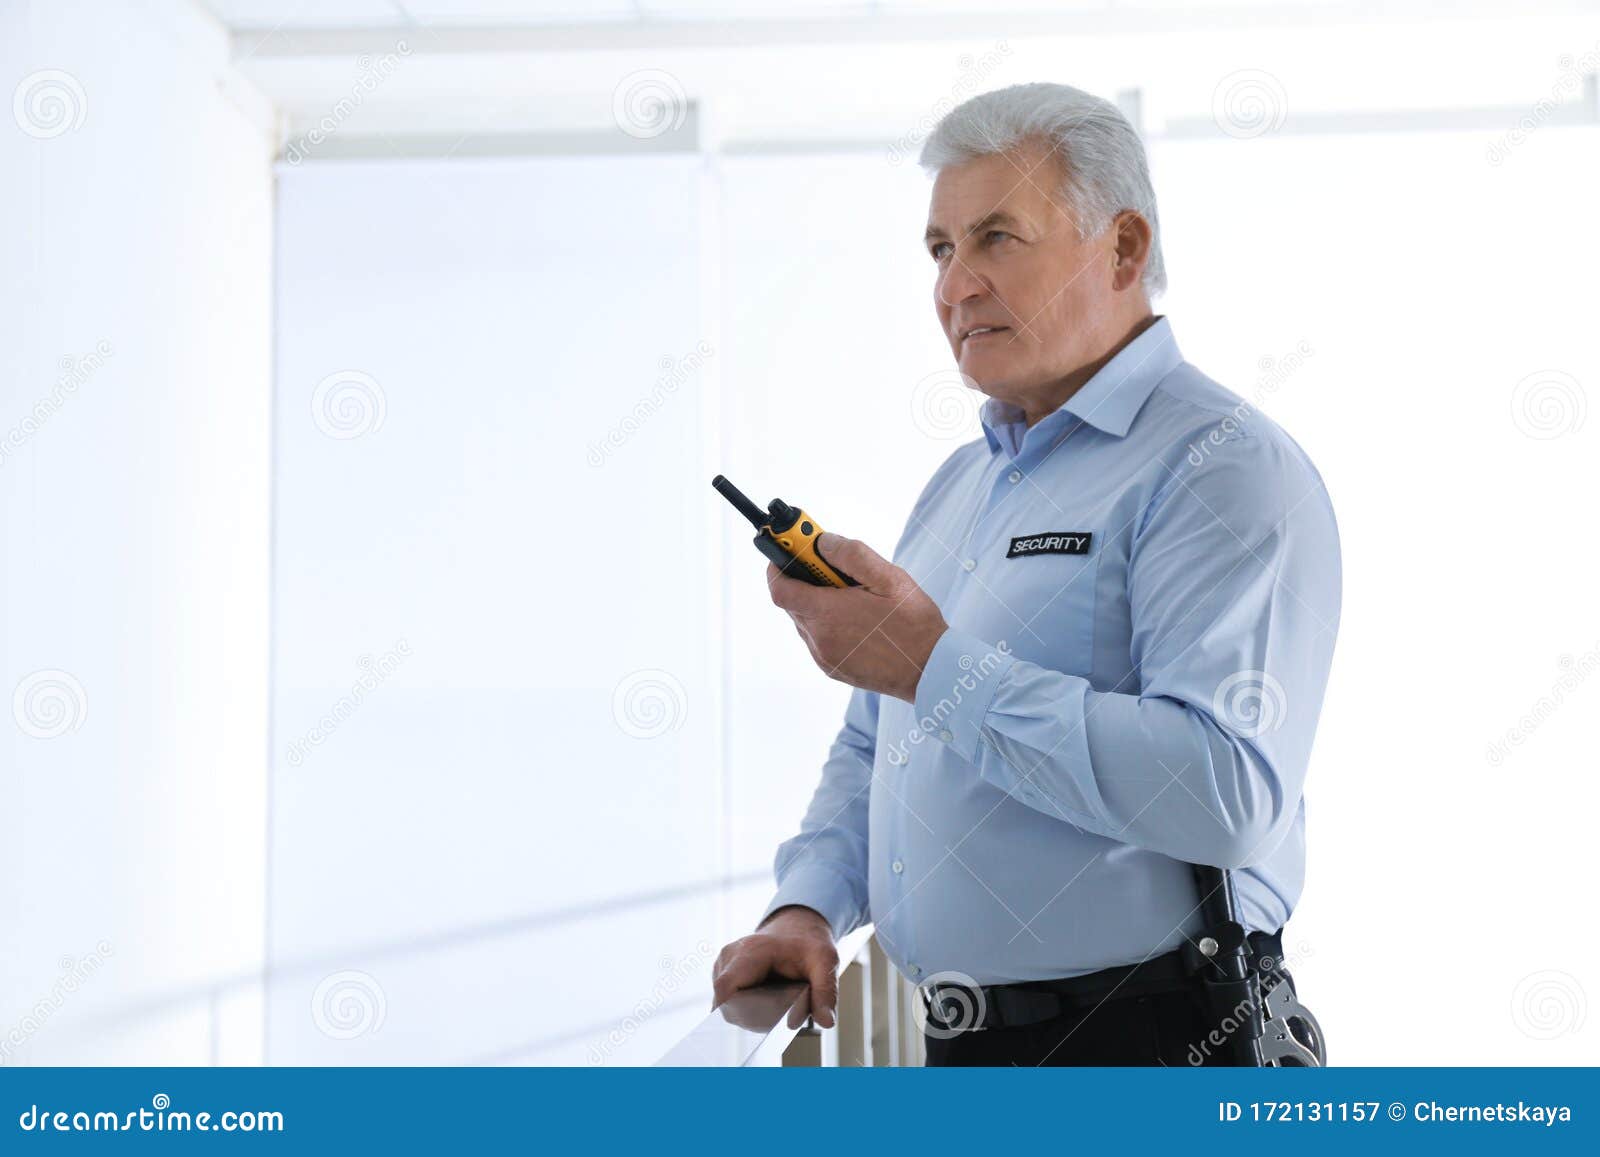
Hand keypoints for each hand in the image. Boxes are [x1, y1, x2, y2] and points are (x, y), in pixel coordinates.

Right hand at [711, 906, 839, 1028]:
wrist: (798, 927)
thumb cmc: (808, 941)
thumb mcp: (825, 962)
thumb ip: (826, 992)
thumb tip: (827, 1021)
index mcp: (751, 951)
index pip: (725, 987)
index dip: (735, 1010)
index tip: (757, 1023)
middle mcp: (730, 956)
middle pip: (727, 1003)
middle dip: (752, 1014)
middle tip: (780, 1010)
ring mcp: (724, 964)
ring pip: (727, 1004)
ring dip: (749, 1011)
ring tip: (775, 1000)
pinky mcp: (724, 973)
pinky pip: (728, 1000)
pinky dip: (746, 1005)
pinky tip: (765, 998)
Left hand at [767, 532, 947, 702]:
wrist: (930, 670)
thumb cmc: (914, 624)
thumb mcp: (889, 578)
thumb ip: (851, 555)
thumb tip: (823, 543)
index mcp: (829, 614)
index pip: (780, 589)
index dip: (777, 567)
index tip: (786, 551)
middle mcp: (819, 638)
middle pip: (793, 602)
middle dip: (804, 580)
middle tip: (828, 566)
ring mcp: (824, 656)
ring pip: (805, 621)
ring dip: (816, 603)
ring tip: (850, 596)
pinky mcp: (832, 668)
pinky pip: (817, 638)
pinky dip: (826, 623)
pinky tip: (855, 619)